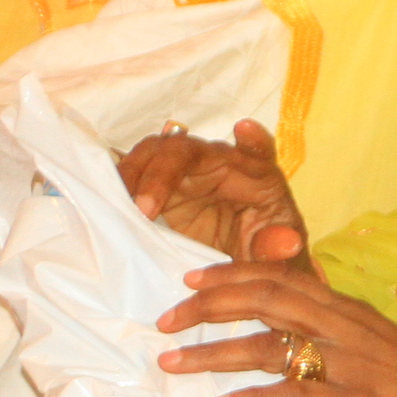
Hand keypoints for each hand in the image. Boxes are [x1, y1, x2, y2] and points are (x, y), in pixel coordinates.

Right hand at [116, 121, 311, 266]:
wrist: (240, 267)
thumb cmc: (263, 252)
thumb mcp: (275, 258)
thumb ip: (278, 249)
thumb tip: (287, 242)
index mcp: (258, 176)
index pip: (259, 151)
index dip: (252, 140)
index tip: (242, 129)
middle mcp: (220, 165)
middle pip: (188, 150)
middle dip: (163, 171)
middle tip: (145, 206)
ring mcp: (187, 174)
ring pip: (155, 154)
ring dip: (136, 173)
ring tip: (125, 205)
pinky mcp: (160, 188)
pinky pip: (136, 172)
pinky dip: (121, 181)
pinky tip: (109, 199)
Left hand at [156, 260, 396, 396]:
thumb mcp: (383, 354)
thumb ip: (339, 343)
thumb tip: (296, 344)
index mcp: (353, 314)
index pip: (284, 279)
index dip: (234, 275)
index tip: (191, 281)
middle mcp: (348, 329)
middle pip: (267, 300)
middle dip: (209, 306)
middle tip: (165, 319)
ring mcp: (352, 364)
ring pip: (270, 345)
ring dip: (214, 353)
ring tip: (171, 365)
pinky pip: (295, 395)